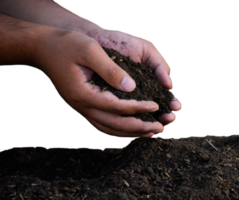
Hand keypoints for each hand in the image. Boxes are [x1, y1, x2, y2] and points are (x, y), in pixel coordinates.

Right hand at [33, 29, 165, 137]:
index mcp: (83, 94)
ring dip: (130, 133)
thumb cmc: (67, 45)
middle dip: (139, 127)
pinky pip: (102, 124)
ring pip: (108, 129)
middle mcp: (81, 106)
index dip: (138, 108)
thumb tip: (131, 87)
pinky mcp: (82, 107)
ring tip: (150, 133)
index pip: (117, 107)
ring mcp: (80, 109)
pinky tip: (130, 129)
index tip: (156, 106)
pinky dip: (118, 129)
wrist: (43, 49)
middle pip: (114, 125)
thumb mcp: (90, 50)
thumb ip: (110, 70)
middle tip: (160, 128)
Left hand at [90, 28, 183, 129]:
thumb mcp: (146, 50)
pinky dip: (130, 125)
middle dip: (166, 117)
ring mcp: (125, 100)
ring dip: (151, 124)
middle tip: (170, 118)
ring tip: (158, 126)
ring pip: (141, 118)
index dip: (172, 103)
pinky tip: (137, 129)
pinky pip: (121, 118)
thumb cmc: (123, 43)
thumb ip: (160, 65)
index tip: (176, 106)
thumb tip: (169, 86)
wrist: (96, 39)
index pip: (165, 97)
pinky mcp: (110, 104)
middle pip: (157, 112)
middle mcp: (140, 94)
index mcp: (151, 81)